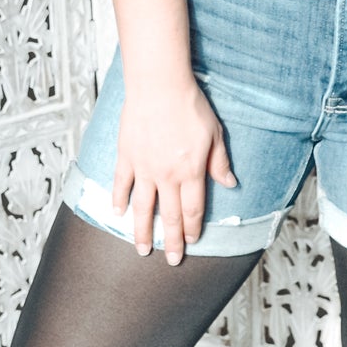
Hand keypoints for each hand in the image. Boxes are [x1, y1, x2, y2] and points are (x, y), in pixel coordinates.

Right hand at [112, 78, 235, 264]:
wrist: (160, 86)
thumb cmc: (190, 106)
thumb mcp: (215, 134)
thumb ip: (220, 162)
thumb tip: (229, 184)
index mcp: (191, 172)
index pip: (193, 209)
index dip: (193, 228)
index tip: (192, 241)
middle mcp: (167, 176)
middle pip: (169, 216)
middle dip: (172, 241)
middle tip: (172, 260)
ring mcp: (144, 168)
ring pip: (143, 208)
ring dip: (143, 232)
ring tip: (142, 250)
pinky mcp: (127, 156)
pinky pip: (121, 184)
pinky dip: (118, 201)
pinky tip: (117, 215)